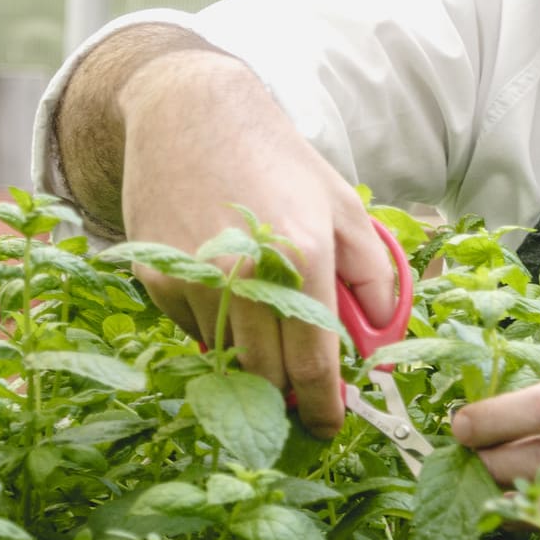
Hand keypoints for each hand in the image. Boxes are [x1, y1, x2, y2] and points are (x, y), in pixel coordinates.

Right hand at [117, 50, 399, 435]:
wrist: (191, 114)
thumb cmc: (276, 160)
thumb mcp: (343, 207)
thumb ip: (374, 275)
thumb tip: (380, 337)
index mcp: (302, 259)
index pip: (314, 366)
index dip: (324, 409)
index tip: (328, 425)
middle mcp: (246, 276)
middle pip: (268, 378)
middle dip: (286, 395)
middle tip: (298, 393)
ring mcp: (196, 280)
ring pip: (228, 359)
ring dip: (249, 354)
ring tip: (259, 313)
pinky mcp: (158, 278)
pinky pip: (193, 329)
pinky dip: (213, 323)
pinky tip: (221, 282)